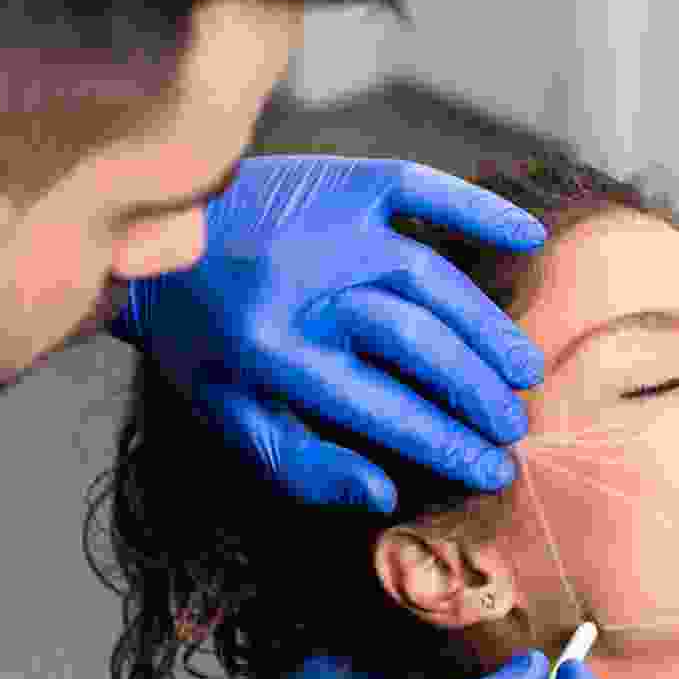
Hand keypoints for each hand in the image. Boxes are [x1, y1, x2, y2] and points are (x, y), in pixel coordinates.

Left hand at [110, 156, 547, 514]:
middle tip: (515, 424)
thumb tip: (385, 494)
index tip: (494, 469)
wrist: (150, 241)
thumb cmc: (203, 347)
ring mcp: (326, 229)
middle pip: (415, 341)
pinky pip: (420, 188)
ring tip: (524, 370)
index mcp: (268, 352)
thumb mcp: (233, 419)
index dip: (445, 442)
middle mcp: (301, 287)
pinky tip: (528, 237)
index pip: (381, 407)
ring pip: (428, 277)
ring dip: (486, 326)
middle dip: (475, 390)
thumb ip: (305, 466)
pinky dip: (477, 209)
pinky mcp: (340, 183)